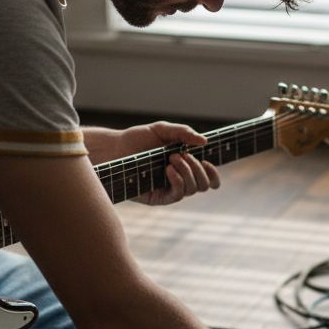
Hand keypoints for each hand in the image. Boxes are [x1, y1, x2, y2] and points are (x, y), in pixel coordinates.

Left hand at [104, 121, 219, 205]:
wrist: (114, 149)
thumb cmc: (137, 139)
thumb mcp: (162, 130)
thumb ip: (184, 132)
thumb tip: (205, 141)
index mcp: (185, 167)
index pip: (208, 179)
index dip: (214, 174)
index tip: (208, 161)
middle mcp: (180, 180)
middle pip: (204, 185)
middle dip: (198, 169)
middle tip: (181, 155)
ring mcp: (169, 190)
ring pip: (192, 189)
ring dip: (187, 172)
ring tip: (172, 158)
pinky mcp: (158, 198)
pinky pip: (177, 195)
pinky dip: (178, 181)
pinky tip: (168, 169)